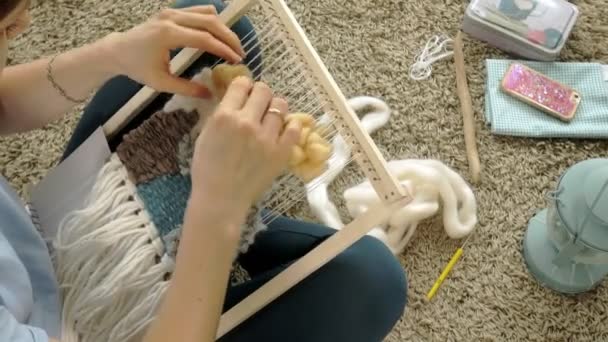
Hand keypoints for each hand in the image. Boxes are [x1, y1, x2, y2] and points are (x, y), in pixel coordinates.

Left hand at [102, 5, 244, 97]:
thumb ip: (187, 88)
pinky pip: (199, 11)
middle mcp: (171, 18)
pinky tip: (219, 34)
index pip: (204, 38)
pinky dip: (213, 20)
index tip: (237, 60)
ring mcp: (172, 11)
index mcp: (168, 35)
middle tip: (240, 53)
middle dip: (229, 37)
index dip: (224, 49)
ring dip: (223, 28)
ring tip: (232, 46)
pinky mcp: (173, 11)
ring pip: (207, 13)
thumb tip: (210, 94)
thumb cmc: (138, 68)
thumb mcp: (162, 83)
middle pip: (210, 22)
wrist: (118, 50)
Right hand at [189, 77, 300, 224]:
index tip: (245, 92)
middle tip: (258, 105)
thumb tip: (234, 95)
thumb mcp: (205, 134)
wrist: (220, 199)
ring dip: (275, 108)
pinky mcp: (281, 152)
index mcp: (224, 116)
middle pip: (264, 90)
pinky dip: (290, 125)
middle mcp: (247, 122)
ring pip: (280, 105)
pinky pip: (294, 128)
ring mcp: (267, 138)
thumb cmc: (207, 169)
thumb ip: (220, 113)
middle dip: (260, 94)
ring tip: (270, 118)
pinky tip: (283, 130)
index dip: (244, 86)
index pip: (242, 84)